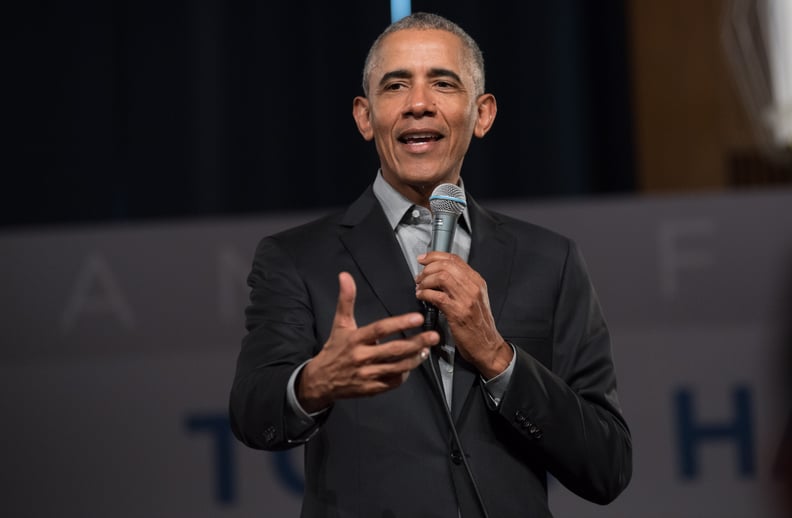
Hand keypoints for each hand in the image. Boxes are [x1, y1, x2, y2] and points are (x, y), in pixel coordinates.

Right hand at [297, 272, 440, 412]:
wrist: (321, 380)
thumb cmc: (334, 349)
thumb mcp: (340, 324)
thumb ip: (346, 300)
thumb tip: (345, 275)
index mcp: (355, 339)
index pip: (380, 329)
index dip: (400, 323)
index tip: (418, 318)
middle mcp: (361, 357)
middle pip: (394, 350)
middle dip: (416, 343)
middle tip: (433, 336)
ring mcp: (367, 375)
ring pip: (396, 367)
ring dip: (414, 359)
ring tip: (426, 349)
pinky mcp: (371, 389)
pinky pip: (392, 382)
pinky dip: (404, 374)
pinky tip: (411, 365)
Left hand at [415, 252, 512, 378]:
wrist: (488, 346)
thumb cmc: (479, 325)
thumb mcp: (474, 299)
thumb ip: (460, 284)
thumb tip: (439, 274)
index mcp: (477, 281)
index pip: (454, 259)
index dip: (434, 256)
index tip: (423, 258)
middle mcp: (473, 287)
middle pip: (446, 265)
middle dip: (427, 269)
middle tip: (419, 277)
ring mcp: (466, 299)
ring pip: (441, 277)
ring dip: (425, 281)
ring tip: (420, 288)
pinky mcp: (458, 312)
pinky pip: (437, 296)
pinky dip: (425, 294)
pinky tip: (421, 297)